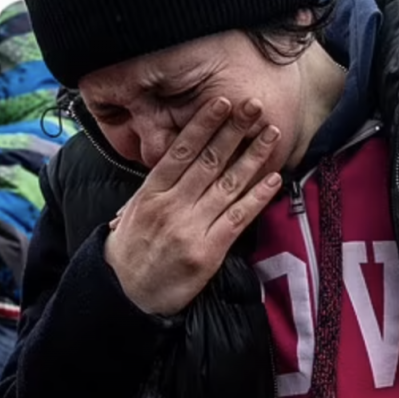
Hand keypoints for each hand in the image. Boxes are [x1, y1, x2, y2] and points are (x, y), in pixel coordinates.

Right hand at [105, 96, 282, 315]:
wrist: (124, 295)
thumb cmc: (129, 251)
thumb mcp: (132, 211)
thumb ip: (157, 187)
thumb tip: (179, 159)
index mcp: (150, 194)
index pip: (181, 152)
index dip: (203, 125)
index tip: (221, 102)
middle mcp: (171, 207)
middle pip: (208, 162)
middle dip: (233, 131)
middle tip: (254, 106)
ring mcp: (190, 229)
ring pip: (228, 185)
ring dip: (253, 157)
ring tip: (270, 134)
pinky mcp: (208, 252)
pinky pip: (238, 218)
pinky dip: (258, 197)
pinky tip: (274, 178)